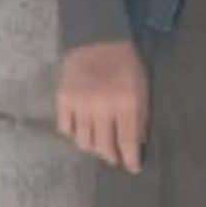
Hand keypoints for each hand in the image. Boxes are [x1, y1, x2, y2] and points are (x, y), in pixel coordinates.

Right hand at [55, 39, 149, 172]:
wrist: (98, 38)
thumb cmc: (125, 62)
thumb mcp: (142, 85)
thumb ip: (141, 114)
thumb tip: (138, 143)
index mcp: (126, 102)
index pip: (127, 142)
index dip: (130, 159)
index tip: (133, 168)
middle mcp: (103, 107)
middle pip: (104, 147)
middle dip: (111, 156)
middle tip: (115, 158)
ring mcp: (81, 105)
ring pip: (84, 142)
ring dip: (93, 147)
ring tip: (99, 144)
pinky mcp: (63, 100)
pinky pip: (66, 129)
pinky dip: (74, 133)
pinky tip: (81, 130)